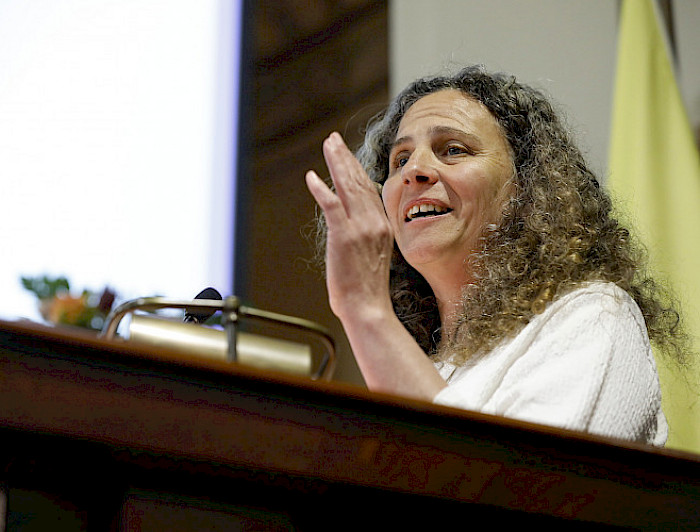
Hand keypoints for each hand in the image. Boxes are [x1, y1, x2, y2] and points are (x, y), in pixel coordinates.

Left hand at [305, 132, 393, 320]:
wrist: (367, 307)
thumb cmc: (366, 290)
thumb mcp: (372, 257)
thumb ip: (365, 238)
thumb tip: (351, 230)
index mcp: (382, 227)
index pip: (369, 191)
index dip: (356, 170)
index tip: (347, 157)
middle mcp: (375, 222)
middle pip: (358, 182)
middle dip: (345, 158)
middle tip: (334, 140)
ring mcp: (361, 228)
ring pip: (347, 187)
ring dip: (336, 163)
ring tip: (328, 146)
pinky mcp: (344, 236)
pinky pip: (332, 205)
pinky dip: (321, 189)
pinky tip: (311, 176)